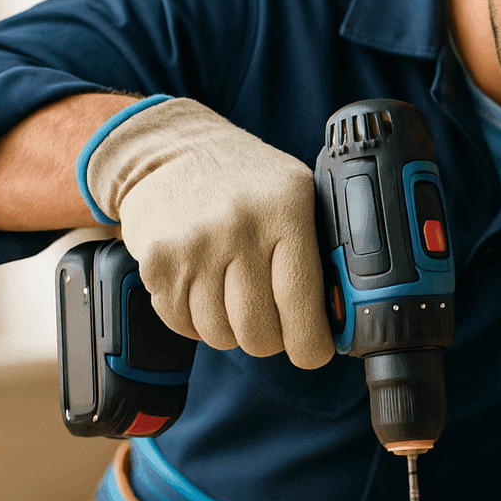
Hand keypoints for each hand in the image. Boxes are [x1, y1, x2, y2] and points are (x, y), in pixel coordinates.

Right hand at [83, 97, 333, 366]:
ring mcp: (194, 247)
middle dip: (269, 339)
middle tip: (270, 321)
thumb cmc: (244, 180)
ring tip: (232, 294)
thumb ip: (319, 248)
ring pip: (219, 335)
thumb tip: (342, 314)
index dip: (311, 344)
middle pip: (259, 332)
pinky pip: (183, 325)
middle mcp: (239, 228)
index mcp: (285, 211)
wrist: (169, 149)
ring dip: (230, 329)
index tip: (313, 351)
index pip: (302, 303)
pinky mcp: (157, 263)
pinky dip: (195, 320)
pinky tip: (202, 288)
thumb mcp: (295, 193)